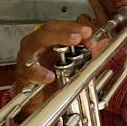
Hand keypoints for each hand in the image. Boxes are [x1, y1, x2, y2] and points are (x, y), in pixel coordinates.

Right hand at [13, 0, 111, 116]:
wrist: (36, 100)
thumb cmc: (51, 78)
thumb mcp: (73, 64)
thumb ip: (87, 52)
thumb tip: (103, 42)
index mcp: (48, 40)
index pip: (60, 25)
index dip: (75, 26)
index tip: (90, 32)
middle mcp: (36, 44)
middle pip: (48, 29)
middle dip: (67, 30)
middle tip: (82, 34)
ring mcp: (28, 58)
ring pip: (36, 43)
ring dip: (55, 41)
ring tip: (72, 43)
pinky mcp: (24, 75)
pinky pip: (30, 71)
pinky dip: (40, 73)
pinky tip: (50, 76)